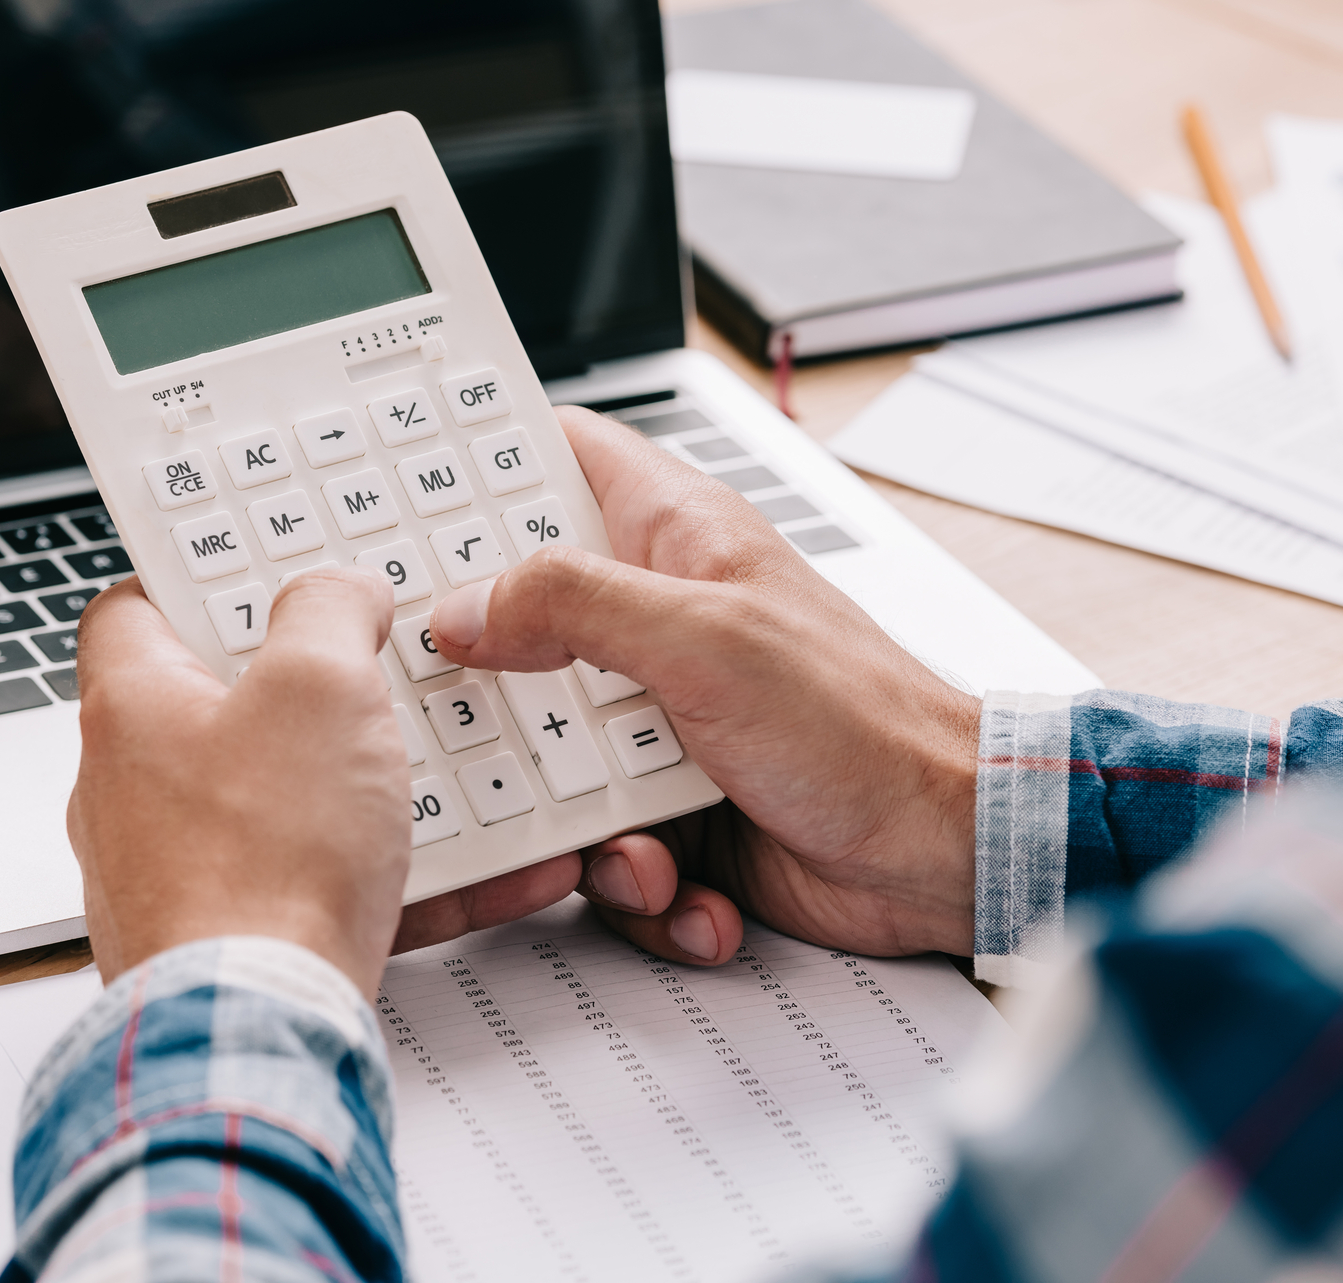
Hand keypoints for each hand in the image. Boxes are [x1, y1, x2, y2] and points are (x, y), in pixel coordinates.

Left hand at [68, 572, 409, 992]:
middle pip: (219, 708)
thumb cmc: (263, 863)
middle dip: (307, 691)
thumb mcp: (319, 686)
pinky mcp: (229, 937)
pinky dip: (396, 876)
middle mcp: (135, 791)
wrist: (258, 1027)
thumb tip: (337, 592)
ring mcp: (178, 871)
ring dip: (360, 787)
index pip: (134, 609)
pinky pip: (320, 886)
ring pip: (279, 802)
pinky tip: (486, 874)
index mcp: (133, 708)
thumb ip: (328, 612)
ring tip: (439, 773)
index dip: (201, 581)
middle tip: (372, 666)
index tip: (264, 573)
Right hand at [394, 406, 979, 965]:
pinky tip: (687, 883)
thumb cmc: (865, 724)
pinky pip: (597, 839)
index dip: (479, 465)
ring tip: (634, 838)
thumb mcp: (706, 639)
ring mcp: (658, 717)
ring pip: (542, 752)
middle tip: (468, 718)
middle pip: (517, 622)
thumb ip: (574, 604)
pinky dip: (635, 877)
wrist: (943, 852)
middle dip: (490, 689)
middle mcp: (656, 623)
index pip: (557, 459)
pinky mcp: (669, 804)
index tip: (399, 498)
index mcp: (673, 542)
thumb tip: (464, 605)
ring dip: (573, 817)